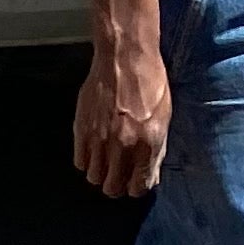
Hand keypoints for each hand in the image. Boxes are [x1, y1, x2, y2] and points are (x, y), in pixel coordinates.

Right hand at [74, 45, 168, 196]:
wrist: (124, 56)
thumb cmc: (148, 81)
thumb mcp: (163, 115)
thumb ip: (156, 147)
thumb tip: (150, 172)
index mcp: (148, 142)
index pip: (139, 186)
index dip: (136, 187)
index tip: (134, 183)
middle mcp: (123, 146)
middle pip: (112, 188)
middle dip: (116, 185)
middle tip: (118, 175)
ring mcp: (100, 139)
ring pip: (94, 178)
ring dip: (100, 173)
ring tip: (105, 161)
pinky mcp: (82, 131)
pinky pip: (80, 161)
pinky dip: (87, 160)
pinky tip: (94, 150)